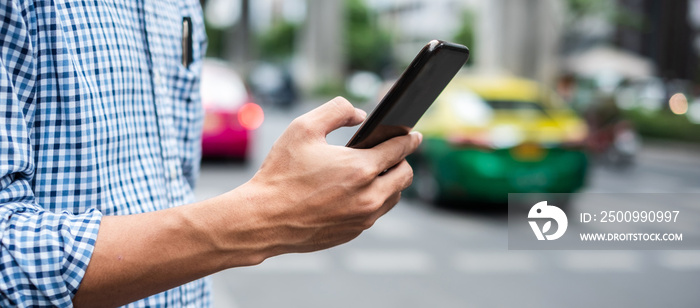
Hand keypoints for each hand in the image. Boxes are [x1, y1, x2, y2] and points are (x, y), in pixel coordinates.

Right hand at [237, 97, 421, 256]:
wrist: (263, 219)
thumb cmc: (281, 173)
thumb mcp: (303, 128)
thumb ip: (336, 110)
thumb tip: (361, 115)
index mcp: (360, 168)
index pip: (399, 150)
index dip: (409, 139)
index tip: (413, 135)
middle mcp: (368, 196)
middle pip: (405, 176)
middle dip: (401, 161)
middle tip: (391, 153)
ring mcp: (362, 218)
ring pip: (393, 197)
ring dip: (389, 182)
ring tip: (373, 171)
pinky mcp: (353, 232)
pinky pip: (375, 213)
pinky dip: (373, 199)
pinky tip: (356, 191)